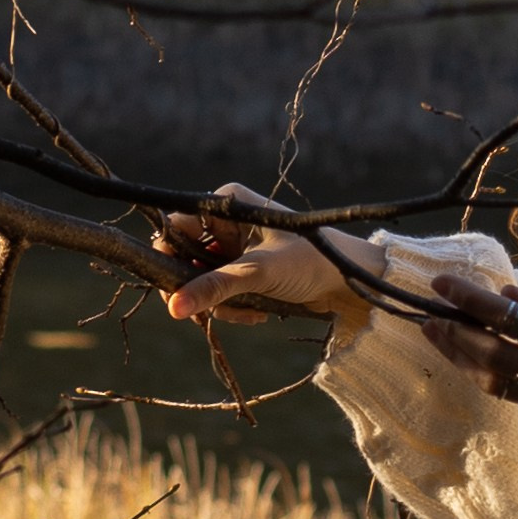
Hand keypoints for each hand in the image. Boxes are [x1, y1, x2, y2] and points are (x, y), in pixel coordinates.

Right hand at [156, 181, 384, 327]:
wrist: (348, 281)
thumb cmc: (310, 262)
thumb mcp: (259, 273)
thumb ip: (216, 287)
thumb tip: (173, 307)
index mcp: (224, 204)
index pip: (175, 228)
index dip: (169, 260)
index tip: (174, 291)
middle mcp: (224, 221)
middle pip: (185, 258)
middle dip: (200, 289)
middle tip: (209, 313)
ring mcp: (232, 247)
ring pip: (202, 281)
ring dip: (221, 304)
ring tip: (251, 312)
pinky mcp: (242, 270)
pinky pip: (221, 292)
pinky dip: (234, 307)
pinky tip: (258, 314)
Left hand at [419, 270, 517, 452]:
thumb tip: (505, 295)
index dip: (476, 302)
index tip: (444, 283)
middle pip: (498, 357)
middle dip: (458, 333)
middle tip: (430, 313)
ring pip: (497, 384)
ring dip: (462, 357)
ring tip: (438, 333)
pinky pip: (516, 397)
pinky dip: (491, 374)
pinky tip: (474, 356)